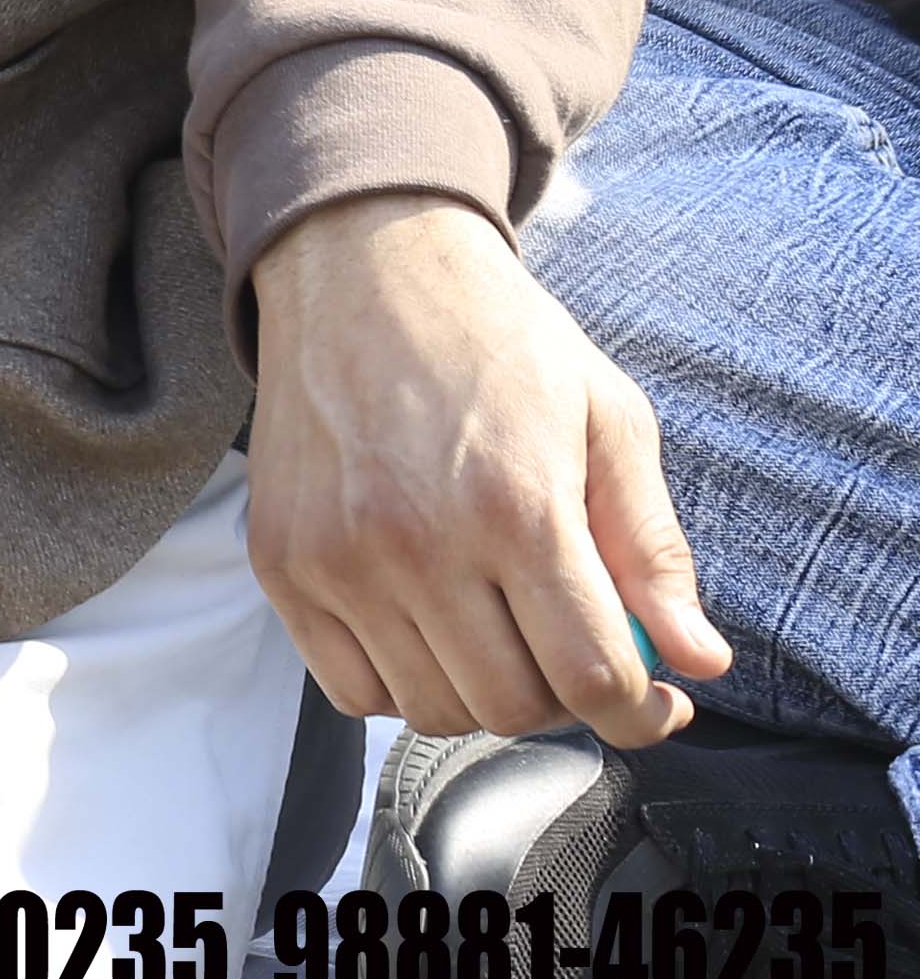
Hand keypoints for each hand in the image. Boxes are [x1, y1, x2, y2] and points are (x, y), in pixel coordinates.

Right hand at [248, 192, 727, 747]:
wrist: (358, 267)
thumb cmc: (494, 339)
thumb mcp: (608, 418)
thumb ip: (655, 547)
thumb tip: (697, 660)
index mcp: (515, 504)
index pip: (593, 677)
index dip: (641, 711)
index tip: (653, 699)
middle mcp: (415, 541)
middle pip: (512, 707)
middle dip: (566, 700)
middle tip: (573, 650)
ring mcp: (336, 557)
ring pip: (433, 709)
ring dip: (485, 694)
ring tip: (502, 634)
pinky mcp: (280, 561)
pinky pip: (349, 689)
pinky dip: (401, 685)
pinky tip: (430, 632)